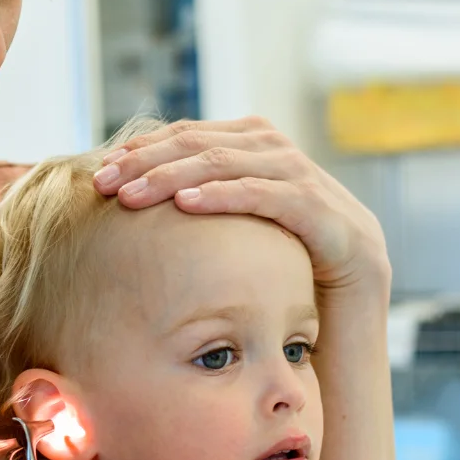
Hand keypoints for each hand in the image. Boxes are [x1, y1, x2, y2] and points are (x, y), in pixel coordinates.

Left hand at [92, 117, 391, 299]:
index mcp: (264, 155)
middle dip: (149, 159)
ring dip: (174, 174)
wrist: (355, 324)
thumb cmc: (286, 284)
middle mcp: (287, 158)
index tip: (103, 168)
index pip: (196, 135)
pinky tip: (186, 202)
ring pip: (233, 161)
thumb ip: (206, 212)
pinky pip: (270, 195)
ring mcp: (312, 183)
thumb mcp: (239, 242)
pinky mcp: (329, 216)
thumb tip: (139, 204)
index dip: (147, 147)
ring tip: (131, 195)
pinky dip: (225, 194)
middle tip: (104, 181)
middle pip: (208, 141)